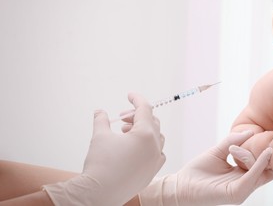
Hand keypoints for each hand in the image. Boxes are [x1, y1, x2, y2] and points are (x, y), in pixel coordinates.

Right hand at [43, 93, 165, 205]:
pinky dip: (148, 146)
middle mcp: (154, 147)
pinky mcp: (152, 173)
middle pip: (152, 122)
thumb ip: (101, 120)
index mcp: (145, 135)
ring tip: (125, 133)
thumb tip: (99, 111)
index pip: (145, 109)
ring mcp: (155, 161)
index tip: (129, 95)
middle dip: (137, 116)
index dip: (137, 99)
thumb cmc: (100, 164)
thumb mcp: (99, 136)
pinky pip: (157, 154)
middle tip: (121, 119)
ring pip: (157, 137)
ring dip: (143, 131)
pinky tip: (134, 148)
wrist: (98, 194)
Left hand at [139, 131, 272, 205]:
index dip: (268, 150)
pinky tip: (264, 152)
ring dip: (262, 155)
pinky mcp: (237, 193)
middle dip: (271, 153)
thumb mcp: (219, 150)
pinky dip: (259, 164)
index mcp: (242, 175)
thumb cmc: (199, 170)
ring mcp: (242, 189)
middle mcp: (245, 183)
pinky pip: (252, 178)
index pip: (263, 163)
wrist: (182, 184)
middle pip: (267, 168)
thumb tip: (251, 131)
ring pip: (261, 172)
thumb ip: (233, 140)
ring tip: (266, 142)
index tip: (271, 135)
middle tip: (272, 138)